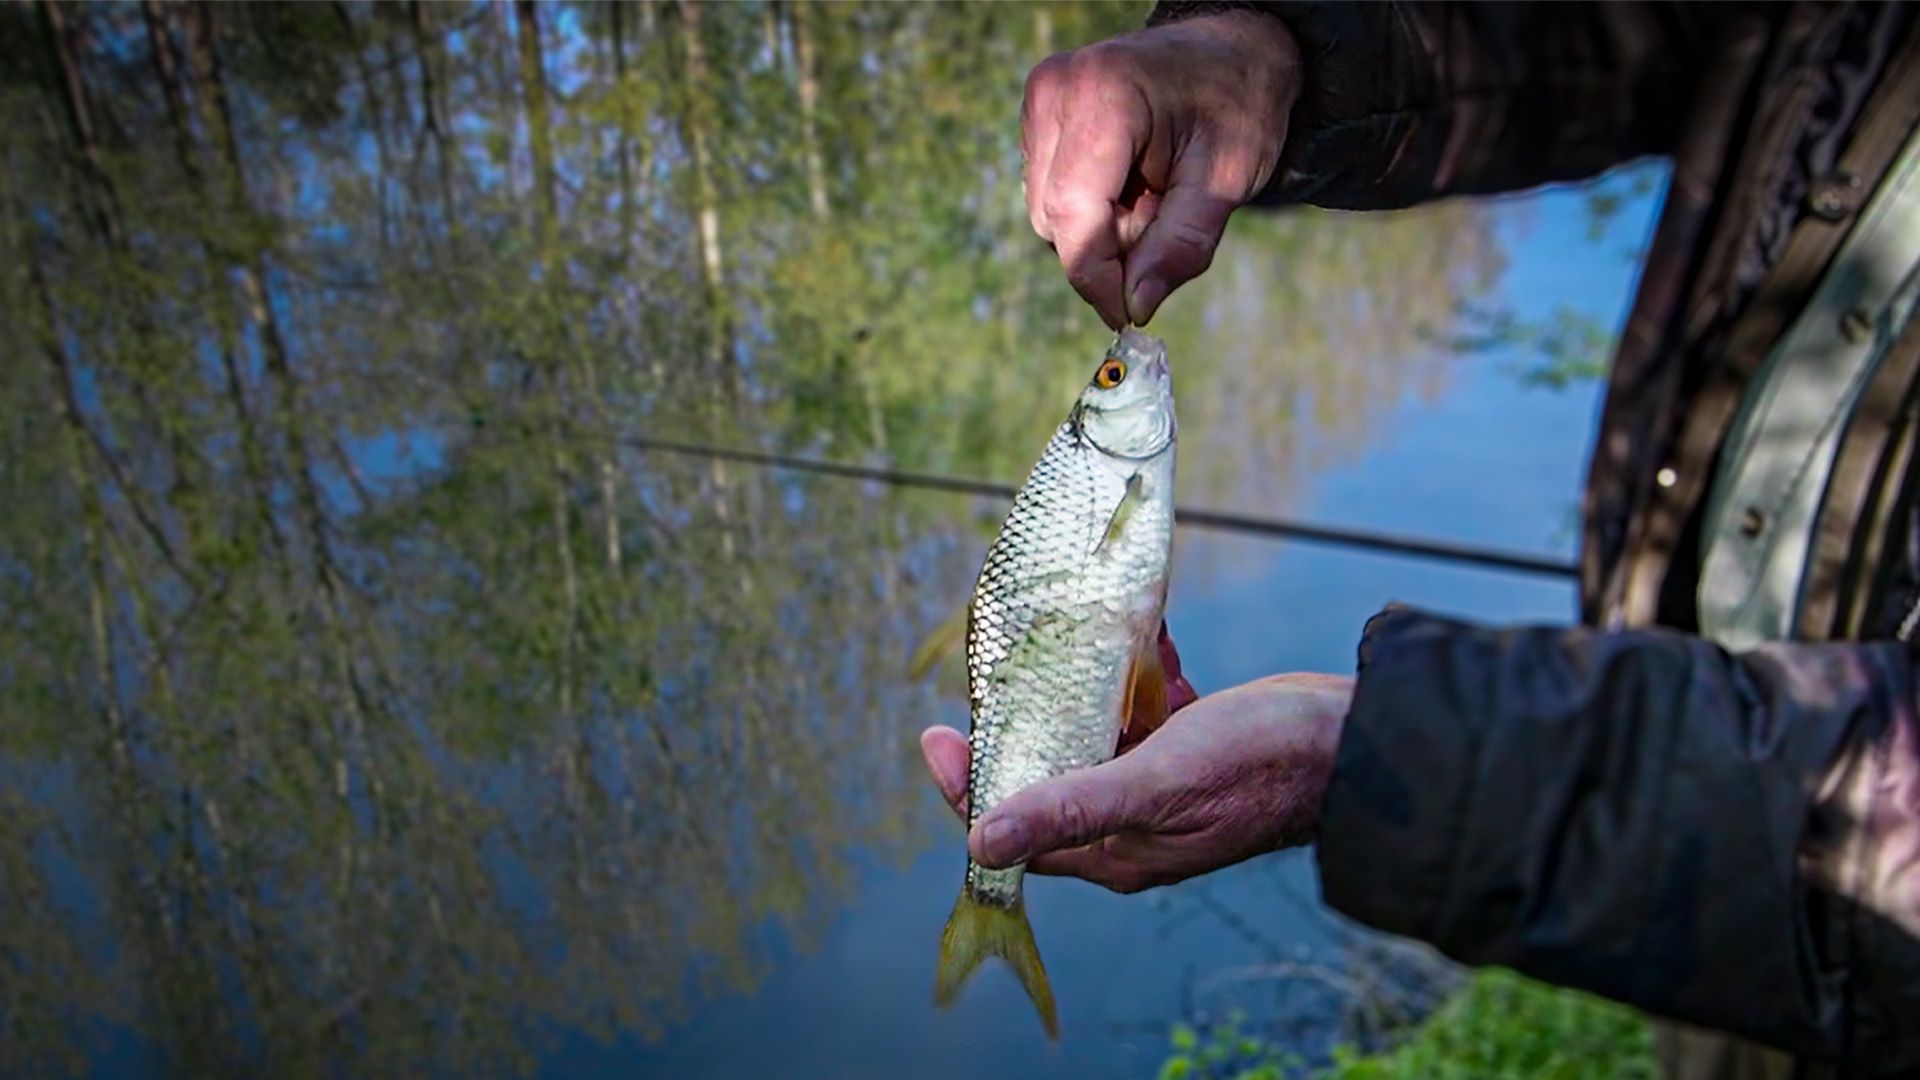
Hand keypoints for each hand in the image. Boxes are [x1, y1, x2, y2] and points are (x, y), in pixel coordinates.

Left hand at [920, 636, 1350, 893]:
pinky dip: (1131, 671)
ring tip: (1051, 638)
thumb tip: (980, 841)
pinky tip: (1131, 630)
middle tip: (993, 672)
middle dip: (1020, 725)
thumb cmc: (1263, 765)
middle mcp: (1131, 824)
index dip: (970, 785)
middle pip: (1048, 776)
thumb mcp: (1156, 780)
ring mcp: (1163, 783)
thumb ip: (1070, 807)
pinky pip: (1143, 707)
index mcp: (1115, 850)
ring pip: (1093, 735)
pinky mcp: (1193, 746)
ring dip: (1073, 689)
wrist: (1358, 741)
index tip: (937, 733)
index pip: (1015, 827)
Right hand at [1021, 11, 1299, 328]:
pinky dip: (1091, 206)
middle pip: (1054, 219)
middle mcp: (1057, 92)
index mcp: (1104, 96)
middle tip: (1166, 221)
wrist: (1233, 48)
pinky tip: (1131, 180)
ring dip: (1100, 227)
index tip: (1128, 316)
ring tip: (1153, 193)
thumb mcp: (1228, 179)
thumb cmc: (1239, 104)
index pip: (1072, 214)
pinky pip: (1049, 191)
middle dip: (1107, 247)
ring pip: (1047, 211)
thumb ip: (1180, 246)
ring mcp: (1041, 99)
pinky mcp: (1039, 112)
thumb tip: (1134, 308)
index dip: (1096, 277)